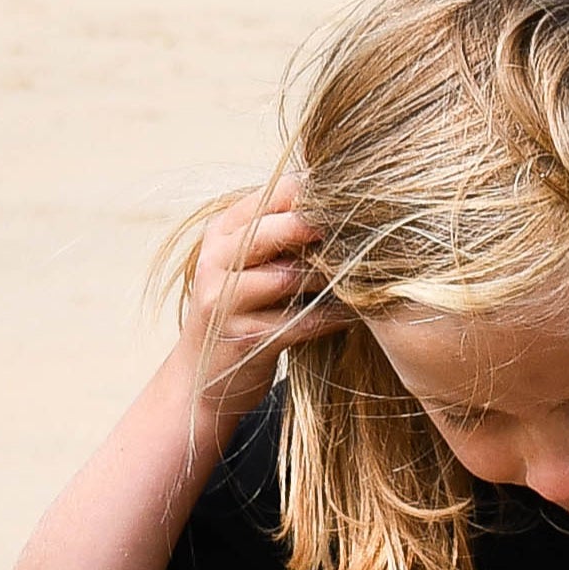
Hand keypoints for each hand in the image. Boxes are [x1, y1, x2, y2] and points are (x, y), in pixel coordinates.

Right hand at [175, 173, 340, 423]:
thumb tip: (347, 200)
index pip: (277, 192)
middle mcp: (215, 260)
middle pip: (281, 228)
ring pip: (291, 276)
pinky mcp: (244, 339)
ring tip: (364, 277)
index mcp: (221, 230)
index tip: (357, 205)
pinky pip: (302, 322)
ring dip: (332, 278)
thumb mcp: (249, 263)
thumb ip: (283, 232)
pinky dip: (333, 317)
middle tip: (367, 234)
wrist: (200, 377)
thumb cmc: (242, 310)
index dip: (321, 196)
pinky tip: (354, 314)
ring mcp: (223, 300)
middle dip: (326, 230)